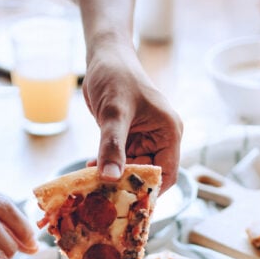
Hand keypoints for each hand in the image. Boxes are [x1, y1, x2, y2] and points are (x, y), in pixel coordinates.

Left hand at [81, 40, 182, 191]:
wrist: (104, 55)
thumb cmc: (115, 76)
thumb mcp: (113, 113)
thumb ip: (112, 146)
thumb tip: (109, 178)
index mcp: (169, 132)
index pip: (167, 173)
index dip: (149, 191)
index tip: (127, 203)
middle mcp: (161, 138)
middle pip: (149, 175)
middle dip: (127, 185)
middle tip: (103, 197)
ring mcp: (145, 138)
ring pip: (133, 170)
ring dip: (114, 178)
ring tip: (92, 185)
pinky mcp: (129, 137)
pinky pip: (121, 161)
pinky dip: (108, 167)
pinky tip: (90, 171)